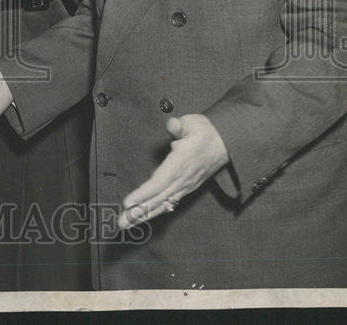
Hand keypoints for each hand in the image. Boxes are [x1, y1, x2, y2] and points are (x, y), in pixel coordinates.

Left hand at [117, 114, 229, 229]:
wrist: (225, 143)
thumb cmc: (204, 132)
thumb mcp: (193, 123)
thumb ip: (180, 126)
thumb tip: (172, 124)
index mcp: (182, 163)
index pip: (160, 182)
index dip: (144, 193)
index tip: (128, 202)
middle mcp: (183, 179)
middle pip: (158, 198)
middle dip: (139, 211)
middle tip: (121, 222)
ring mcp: (185, 186)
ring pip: (162, 204)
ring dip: (144, 215)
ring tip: (126, 224)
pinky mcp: (185, 188)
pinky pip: (169, 203)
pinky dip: (155, 211)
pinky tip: (144, 217)